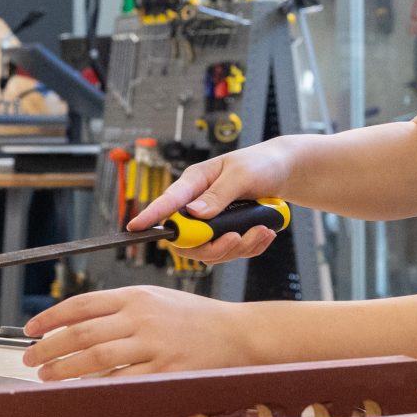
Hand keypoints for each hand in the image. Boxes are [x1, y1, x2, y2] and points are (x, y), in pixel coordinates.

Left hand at [22, 285, 256, 379]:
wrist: (238, 333)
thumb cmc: (194, 319)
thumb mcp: (156, 299)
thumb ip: (120, 309)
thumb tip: (75, 325)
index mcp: (136, 296)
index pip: (82, 305)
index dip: (50, 318)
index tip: (30, 330)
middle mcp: (142, 318)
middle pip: (82, 333)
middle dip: (49, 347)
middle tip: (29, 358)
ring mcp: (154, 346)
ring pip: (97, 358)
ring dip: (65, 368)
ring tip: (47, 375)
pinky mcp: (166, 371)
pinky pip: (123, 381)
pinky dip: (97, 386)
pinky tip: (81, 390)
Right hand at [126, 139, 291, 264]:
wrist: (281, 172)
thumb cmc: (259, 164)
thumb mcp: (240, 175)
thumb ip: (218, 195)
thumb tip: (194, 213)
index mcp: (194, 183)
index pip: (167, 202)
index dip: (150, 216)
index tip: (135, 227)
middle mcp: (198, 205)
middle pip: (187, 240)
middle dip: (213, 246)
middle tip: (238, 237)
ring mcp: (212, 222)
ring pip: (211, 251)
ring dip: (238, 247)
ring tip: (261, 231)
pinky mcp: (226, 232)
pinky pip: (230, 252)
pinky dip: (249, 248)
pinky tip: (263, 234)